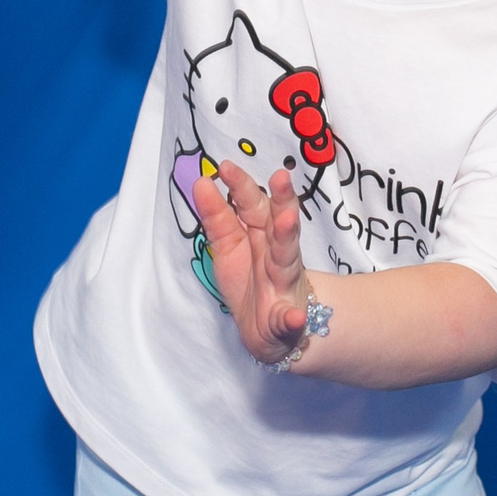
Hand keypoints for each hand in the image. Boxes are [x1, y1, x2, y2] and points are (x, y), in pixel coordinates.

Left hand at [191, 160, 315, 365]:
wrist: (268, 329)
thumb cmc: (250, 278)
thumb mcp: (228, 245)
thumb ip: (217, 216)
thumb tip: (201, 181)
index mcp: (261, 234)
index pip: (253, 205)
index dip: (241, 186)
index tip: (226, 167)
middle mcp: (277, 252)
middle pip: (279, 222)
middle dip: (281, 200)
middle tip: (280, 177)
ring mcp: (285, 283)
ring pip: (288, 258)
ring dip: (288, 238)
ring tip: (286, 221)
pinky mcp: (288, 318)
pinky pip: (291, 318)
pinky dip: (293, 318)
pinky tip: (295, 317)